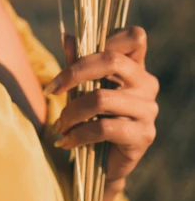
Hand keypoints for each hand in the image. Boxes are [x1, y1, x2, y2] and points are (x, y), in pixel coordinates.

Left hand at [45, 26, 159, 183]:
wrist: (104, 163)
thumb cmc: (93, 117)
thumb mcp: (84, 87)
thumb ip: (78, 62)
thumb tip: (66, 37)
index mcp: (136, 66)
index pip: (135, 36)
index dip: (106, 38)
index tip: (73, 55)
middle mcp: (147, 84)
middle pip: (112, 60)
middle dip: (74, 72)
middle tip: (52, 89)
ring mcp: (148, 109)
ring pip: (101, 98)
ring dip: (71, 112)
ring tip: (59, 125)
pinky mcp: (143, 135)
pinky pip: (103, 128)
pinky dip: (78, 134)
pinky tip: (66, 141)